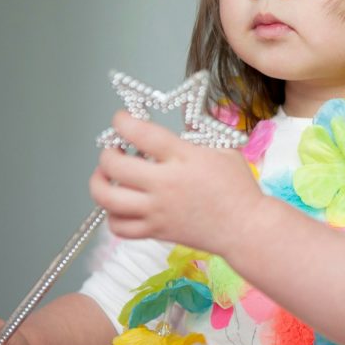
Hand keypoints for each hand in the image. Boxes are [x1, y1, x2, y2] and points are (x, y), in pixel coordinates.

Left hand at [89, 110, 263, 252]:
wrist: (245, 227)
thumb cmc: (239, 187)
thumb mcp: (225, 148)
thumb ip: (200, 130)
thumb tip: (181, 113)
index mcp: (183, 158)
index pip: (141, 133)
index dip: (123, 121)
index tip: (122, 118)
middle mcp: (164, 184)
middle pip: (114, 165)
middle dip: (107, 152)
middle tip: (116, 149)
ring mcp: (157, 210)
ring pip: (107, 198)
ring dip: (99, 182)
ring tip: (107, 176)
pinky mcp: (156, 230)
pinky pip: (118, 227)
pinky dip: (112, 214)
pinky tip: (121, 204)